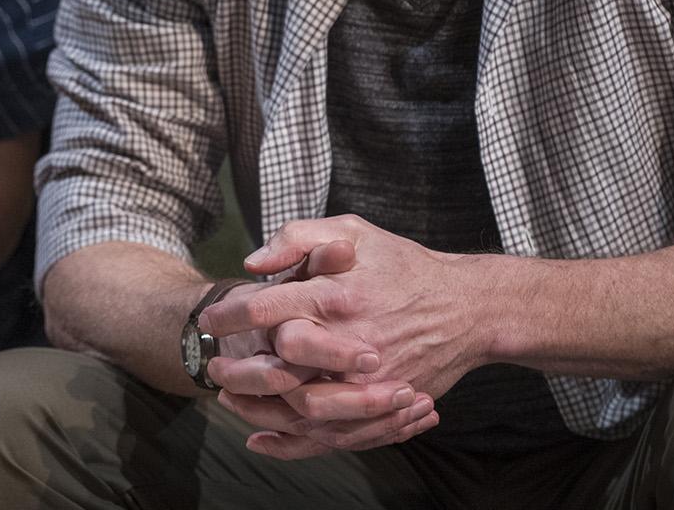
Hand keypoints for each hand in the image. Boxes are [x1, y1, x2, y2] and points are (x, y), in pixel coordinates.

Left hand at [205, 235, 439, 458]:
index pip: (266, 308)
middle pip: (277, 368)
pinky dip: (292, 443)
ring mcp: (366, 381)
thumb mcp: (353, 231)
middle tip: (212, 365)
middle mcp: (347, 342)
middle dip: (237, 369)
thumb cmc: (403, 264)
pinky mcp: (380, 407)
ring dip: (257, 409)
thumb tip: (253, 264)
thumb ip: (299, 237)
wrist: (466, 307)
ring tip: (229, 399)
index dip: (230, 317)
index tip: (208, 320)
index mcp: (335, 295)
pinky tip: (263, 439)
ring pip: (299, 409)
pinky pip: (330, 435)